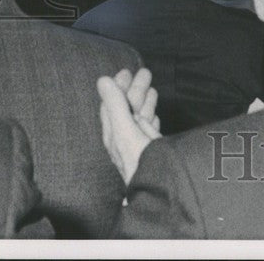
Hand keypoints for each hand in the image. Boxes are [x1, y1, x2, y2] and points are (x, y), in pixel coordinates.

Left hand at [97, 68, 160, 185]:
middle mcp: (125, 139)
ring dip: (145, 101)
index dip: (117, 87)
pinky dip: (152, 118)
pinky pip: (151, 130)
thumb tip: (102, 79)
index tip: (126, 71)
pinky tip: (155, 116)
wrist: (161, 192)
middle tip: (145, 72)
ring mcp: (140, 145)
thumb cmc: (142, 163)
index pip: (111, 105)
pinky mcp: (154, 151)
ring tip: (152, 88)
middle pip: (127, 109)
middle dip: (135, 89)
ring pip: (140, 118)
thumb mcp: (126, 131)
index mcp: (115, 134)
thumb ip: (115, 106)